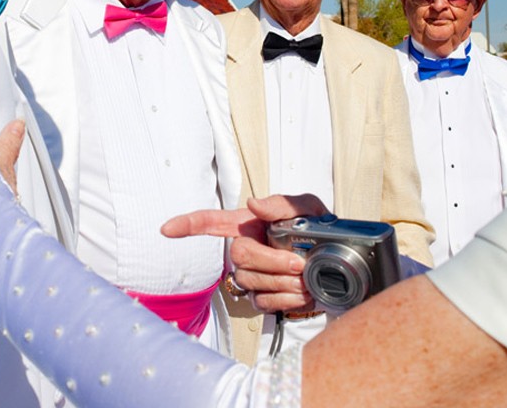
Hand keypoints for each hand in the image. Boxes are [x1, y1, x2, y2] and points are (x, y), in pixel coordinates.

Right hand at [162, 193, 327, 312]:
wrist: (339, 264)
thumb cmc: (319, 231)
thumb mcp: (308, 208)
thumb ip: (283, 204)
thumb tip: (254, 204)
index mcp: (249, 225)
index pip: (211, 222)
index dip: (188, 225)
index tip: (167, 229)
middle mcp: (245, 249)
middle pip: (238, 256)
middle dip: (270, 261)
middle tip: (298, 263)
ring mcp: (250, 276)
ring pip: (250, 281)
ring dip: (282, 282)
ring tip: (306, 278)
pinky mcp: (260, 299)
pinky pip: (262, 303)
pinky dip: (285, 300)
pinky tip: (302, 293)